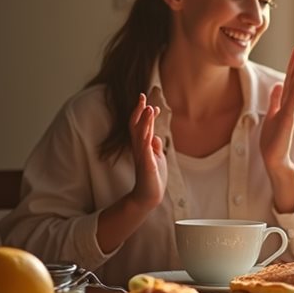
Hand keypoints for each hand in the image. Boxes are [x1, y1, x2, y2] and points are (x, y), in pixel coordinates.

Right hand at [128, 93, 166, 210]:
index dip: (144, 115)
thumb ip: (155, 147)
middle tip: (142, 96)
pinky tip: (151, 131)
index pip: (141, 126)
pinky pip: (146, 150)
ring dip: (144, 121)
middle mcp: (140, 149)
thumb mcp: (157, 158)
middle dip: (139, 111)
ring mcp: (143, 156)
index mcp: (143, 146)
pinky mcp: (147, 165)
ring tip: (148, 108)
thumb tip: (156, 136)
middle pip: (137, 126)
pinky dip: (147, 139)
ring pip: (141, 135)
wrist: (149, 196)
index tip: (151, 105)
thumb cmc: (153, 178)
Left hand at [260, 45, 293, 174]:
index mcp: (284, 102)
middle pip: (293, 78)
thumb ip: (276, 99)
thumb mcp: (272, 114)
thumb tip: (278, 85)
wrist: (275, 158)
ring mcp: (290, 109)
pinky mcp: (289, 115)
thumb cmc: (273, 139)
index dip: (292, 64)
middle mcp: (289, 103)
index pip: (289, 79)